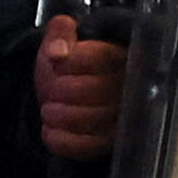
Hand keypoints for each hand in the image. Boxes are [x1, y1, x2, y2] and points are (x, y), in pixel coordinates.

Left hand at [32, 18, 130, 162]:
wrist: (74, 93)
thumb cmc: (73, 65)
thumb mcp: (65, 39)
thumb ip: (60, 32)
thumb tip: (56, 51)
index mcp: (122, 56)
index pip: (96, 58)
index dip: (68, 62)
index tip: (58, 64)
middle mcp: (129, 87)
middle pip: (85, 90)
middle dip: (56, 90)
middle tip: (49, 91)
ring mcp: (122, 118)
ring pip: (82, 119)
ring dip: (54, 115)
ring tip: (49, 109)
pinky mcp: (110, 144)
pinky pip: (82, 146)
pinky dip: (58, 139)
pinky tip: (50, 130)